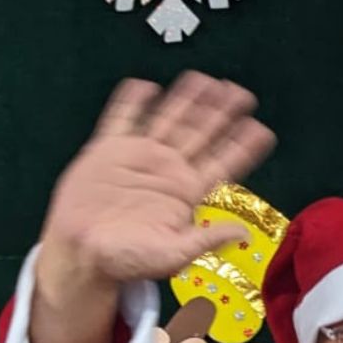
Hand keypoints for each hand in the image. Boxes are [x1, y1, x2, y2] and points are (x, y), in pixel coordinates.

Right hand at [40, 74, 273, 297]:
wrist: (81, 255)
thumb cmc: (126, 261)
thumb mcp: (171, 255)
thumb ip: (204, 241)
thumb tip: (241, 233)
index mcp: (186, 192)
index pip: (222, 163)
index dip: (242, 146)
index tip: (261, 129)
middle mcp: (167, 170)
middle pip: (200, 134)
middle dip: (221, 114)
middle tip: (241, 93)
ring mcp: (138, 157)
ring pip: (168, 120)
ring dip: (186, 101)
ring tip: (206, 81)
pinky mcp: (106, 151)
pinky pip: (121, 120)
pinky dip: (131, 103)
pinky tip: (144, 86)